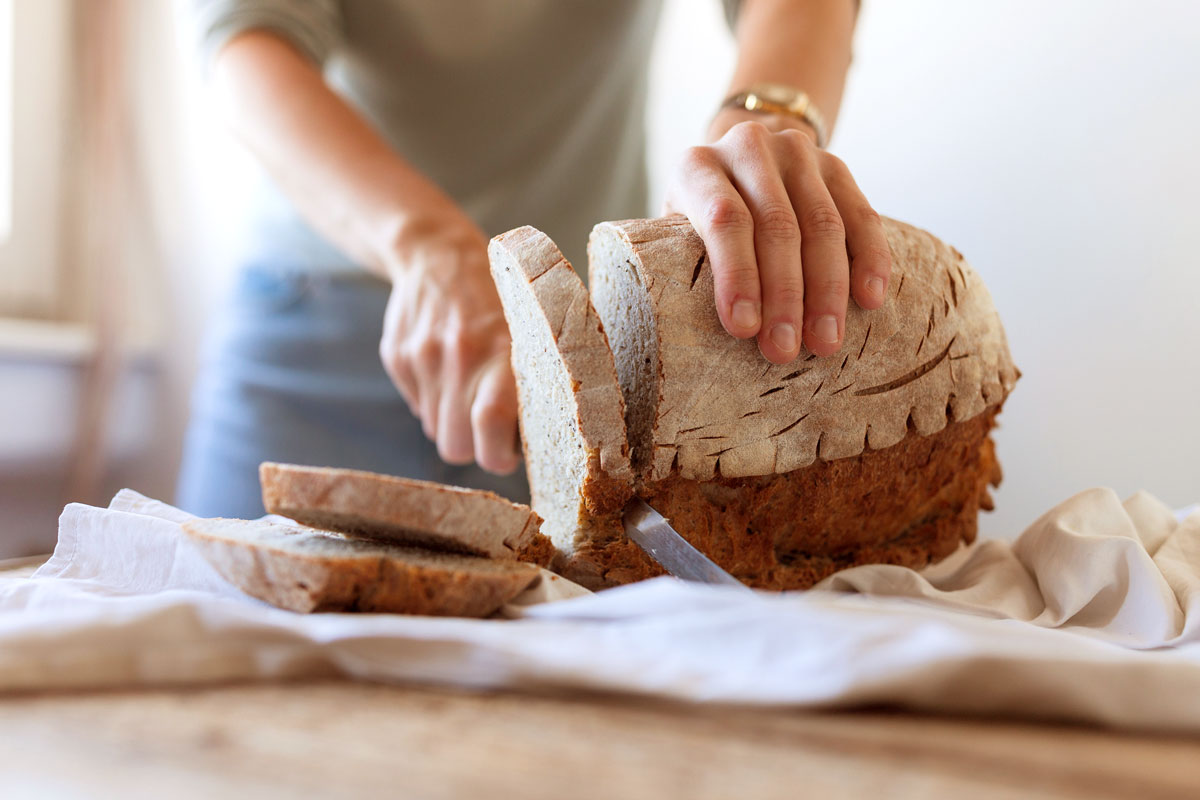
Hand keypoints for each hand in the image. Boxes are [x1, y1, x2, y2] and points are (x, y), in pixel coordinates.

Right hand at [379, 213, 520, 473]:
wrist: (436, 251)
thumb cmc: (497, 295)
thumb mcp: (527, 328)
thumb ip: (524, 380)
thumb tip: (525, 440)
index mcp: (499, 348)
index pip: (492, 424)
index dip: (499, 455)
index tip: (508, 454)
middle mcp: (458, 355)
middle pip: (456, 445)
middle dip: (474, 447)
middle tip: (491, 430)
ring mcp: (421, 357)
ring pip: (436, 430)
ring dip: (454, 423)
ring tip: (470, 390)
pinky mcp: (396, 357)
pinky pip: (418, 407)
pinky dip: (434, 400)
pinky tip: (446, 369)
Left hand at [664, 113, 891, 362]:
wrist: (735, 164)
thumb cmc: (696, 219)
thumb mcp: (676, 233)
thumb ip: (689, 262)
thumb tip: (716, 329)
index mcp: (698, 166)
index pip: (725, 220)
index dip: (737, 276)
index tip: (744, 329)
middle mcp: (748, 148)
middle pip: (777, 225)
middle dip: (784, 295)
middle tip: (785, 349)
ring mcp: (796, 152)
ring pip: (822, 224)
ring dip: (827, 290)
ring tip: (825, 341)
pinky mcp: (835, 165)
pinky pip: (861, 215)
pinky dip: (870, 258)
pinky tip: (870, 298)